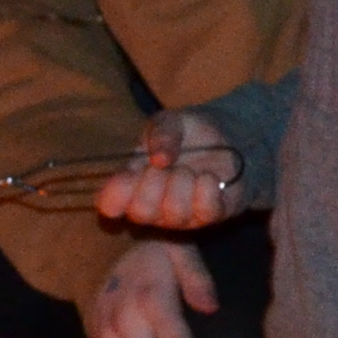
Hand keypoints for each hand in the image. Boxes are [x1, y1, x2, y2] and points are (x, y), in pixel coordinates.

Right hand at [92, 108, 240, 233]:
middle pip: (140, 212)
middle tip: (163, 164)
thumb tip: (158, 158)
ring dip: (182, 184)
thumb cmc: (188, 132)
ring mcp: (181, 216)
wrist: (227, 138)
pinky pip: (205, 213)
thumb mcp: (170, 121)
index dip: (114, 196)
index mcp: (132, 184)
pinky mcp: (210, 215)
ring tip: (189, 169)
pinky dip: (206, 191)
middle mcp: (153, 207)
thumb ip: (161, 132)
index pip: (110, 204)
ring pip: (174, 214)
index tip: (126, 176)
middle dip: (152, 184)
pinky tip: (208, 177)